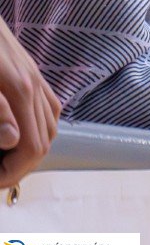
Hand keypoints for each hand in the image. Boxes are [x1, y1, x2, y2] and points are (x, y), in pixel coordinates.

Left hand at [0, 16, 58, 187]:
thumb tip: (12, 140)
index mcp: (20, 91)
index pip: (33, 147)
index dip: (13, 173)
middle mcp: (35, 85)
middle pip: (46, 140)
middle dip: (21, 166)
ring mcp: (36, 77)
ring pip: (49, 124)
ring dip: (30, 148)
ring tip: (4, 157)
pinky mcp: (30, 71)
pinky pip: (46, 106)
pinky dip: (36, 126)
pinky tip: (14, 131)